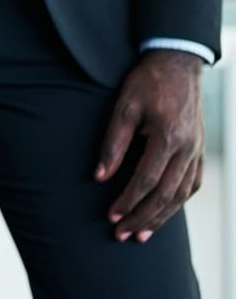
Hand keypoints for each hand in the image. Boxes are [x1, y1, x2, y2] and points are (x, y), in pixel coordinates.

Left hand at [97, 49, 204, 240]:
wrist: (177, 63)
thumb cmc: (146, 82)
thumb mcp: (124, 106)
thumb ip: (113, 142)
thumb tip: (99, 176)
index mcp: (169, 138)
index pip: (146, 181)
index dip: (128, 202)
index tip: (111, 217)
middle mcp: (188, 149)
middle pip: (165, 195)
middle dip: (143, 218)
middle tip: (123, 235)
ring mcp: (197, 151)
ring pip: (181, 194)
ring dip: (162, 217)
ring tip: (142, 233)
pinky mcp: (199, 150)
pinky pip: (192, 184)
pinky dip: (178, 201)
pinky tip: (165, 211)